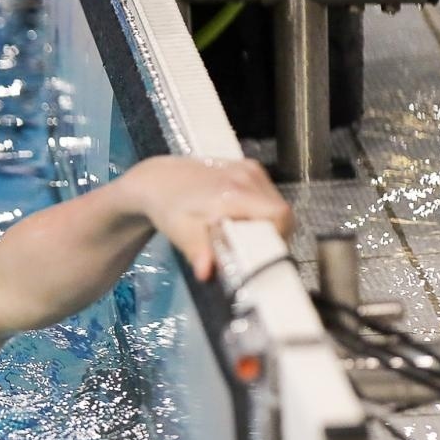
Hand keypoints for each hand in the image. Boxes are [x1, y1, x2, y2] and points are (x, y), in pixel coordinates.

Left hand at [130, 156, 293, 281]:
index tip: (261, 252)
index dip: (277, 237)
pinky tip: (241, 217)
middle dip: (270, 233)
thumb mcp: (180, 232)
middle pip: (281, 211)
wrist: (158, 179)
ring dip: (267, 221)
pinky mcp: (249, 166)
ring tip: (242, 233)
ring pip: (276, 202)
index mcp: (234, 193)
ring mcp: (249, 168)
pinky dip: (261, 208)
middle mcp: (247, 176)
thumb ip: (197, 251)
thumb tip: (206, 273)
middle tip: (249, 248)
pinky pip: (268, 193)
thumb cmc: (169, 207)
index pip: (279, 215)